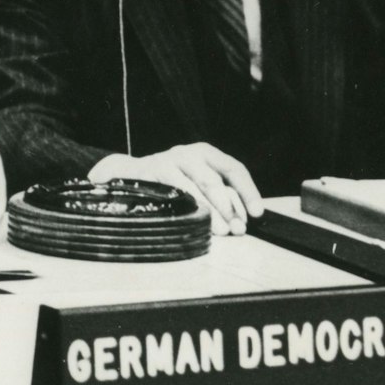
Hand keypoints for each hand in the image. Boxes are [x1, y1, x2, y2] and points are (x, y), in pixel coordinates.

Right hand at [88, 142, 263, 234]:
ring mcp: (167, 162)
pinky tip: (190, 221)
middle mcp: (187, 154)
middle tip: (235, 229)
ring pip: (192, 187)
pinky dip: (183, 208)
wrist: (128, 174)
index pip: (234, 169)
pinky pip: (170, 193)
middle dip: (227, 207)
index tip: (256, 213)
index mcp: (205, 153)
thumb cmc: (171, 182)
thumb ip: (219, 198)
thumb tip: (240, 224)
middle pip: (213, 180)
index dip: (248, 191)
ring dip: (207, 211)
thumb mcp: (198, 183)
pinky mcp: (149, 174)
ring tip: (218, 230)